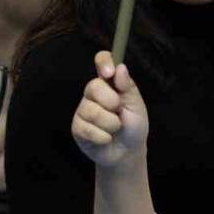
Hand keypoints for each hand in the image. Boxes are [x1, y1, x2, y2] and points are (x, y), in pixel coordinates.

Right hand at [71, 51, 148, 168]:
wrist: (127, 152)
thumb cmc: (134, 126)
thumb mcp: (137, 106)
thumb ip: (128, 88)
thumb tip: (120, 68)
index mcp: (110, 84)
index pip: (102, 61)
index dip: (103, 62)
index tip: (109, 72)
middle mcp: (93, 94)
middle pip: (93, 86)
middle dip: (111, 102)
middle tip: (119, 111)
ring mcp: (83, 110)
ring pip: (91, 111)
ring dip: (110, 123)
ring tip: (115, 128)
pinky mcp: (77, 127)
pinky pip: (87, 129)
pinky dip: (103, 136)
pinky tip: (106, 139)